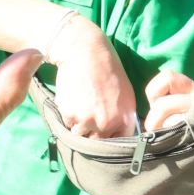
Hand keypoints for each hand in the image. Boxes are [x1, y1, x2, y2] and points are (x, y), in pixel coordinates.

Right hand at [48, 18, 140, 136]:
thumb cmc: (106, 69)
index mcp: (125, 118)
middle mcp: (108, 123)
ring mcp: (88, 120)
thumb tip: (118, 134)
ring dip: (79, 124)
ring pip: (80, 134)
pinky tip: (73, 97)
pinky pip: (68, 123)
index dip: (111, 138)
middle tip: (90, 114)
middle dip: (94, 132)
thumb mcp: (125, 94)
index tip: (105, 132)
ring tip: (81, 104)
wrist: (84, 52)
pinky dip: (68, 114)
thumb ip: (123, 117)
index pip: (120, 142)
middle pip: (98, 142)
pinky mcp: (70, 114)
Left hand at [141, 69, 193, 170]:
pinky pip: (186, 138)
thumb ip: (188, 112)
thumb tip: (159, 126)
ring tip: (167, 150)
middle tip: (156, 139)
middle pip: (162, 104)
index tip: (154, 110)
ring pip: (171, 121)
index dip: (153, 92)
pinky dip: (178, 148)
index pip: (168, 78)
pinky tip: (182, 158)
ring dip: (163, 137)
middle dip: (153, 124)